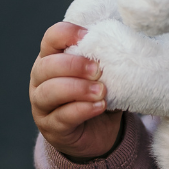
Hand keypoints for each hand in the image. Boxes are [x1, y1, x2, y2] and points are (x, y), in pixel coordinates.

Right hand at [29, 22, 122, 161]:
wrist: (99, 134)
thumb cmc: (98, 97)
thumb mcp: (103, 76)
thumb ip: (107, 61)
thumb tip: (128, 46)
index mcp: (52, 59)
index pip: (51, 38)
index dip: (67, 34)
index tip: (89, 37)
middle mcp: (40, 80)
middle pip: (46, 66)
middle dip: (73, 65)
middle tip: (98, 70)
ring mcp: (41, 104)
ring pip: (50, 92)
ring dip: (78, 89)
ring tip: (101, 91)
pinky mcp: (51, 127)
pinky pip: (62, 116)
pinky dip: (82, 110)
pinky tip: (99, 107)